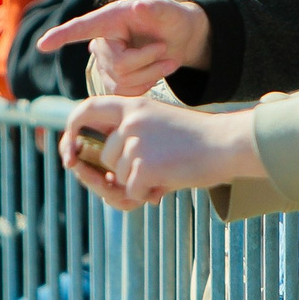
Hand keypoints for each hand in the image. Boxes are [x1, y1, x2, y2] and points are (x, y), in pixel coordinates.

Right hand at [35, 0, 212, 95]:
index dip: (61, 36)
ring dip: (152, 73)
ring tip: (166, 59)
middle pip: (119, 65)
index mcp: (109, 19)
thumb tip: (137, 7)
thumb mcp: (169, 10)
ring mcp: (105, 65)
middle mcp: (102, 42)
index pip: (81, 28)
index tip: (42, 45)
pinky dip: (147, 85)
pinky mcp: (113, 83)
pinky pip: (126, 93)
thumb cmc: (171, 19)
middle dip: (148, 60)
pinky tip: (155, 72)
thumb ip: (156, 8)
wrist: (180, 39)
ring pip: (123, 82)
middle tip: (165, 49)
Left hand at [58, 95, 261, 209]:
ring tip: (168, 171)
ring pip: (119, 176)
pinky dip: (150, 193)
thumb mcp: (159, 126)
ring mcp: (135, 143)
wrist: (227, 145)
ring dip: (140, 182)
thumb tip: (98, 175)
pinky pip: (133, 192)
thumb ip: (130, 140)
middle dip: (121, 171)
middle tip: (151, 173)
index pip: (86, 109)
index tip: (71, 150)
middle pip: (105, 157)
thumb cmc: (197, 141)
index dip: (72, 130)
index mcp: (133, 106)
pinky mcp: (143, 166)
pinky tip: (170, 180)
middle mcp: (130, 121)